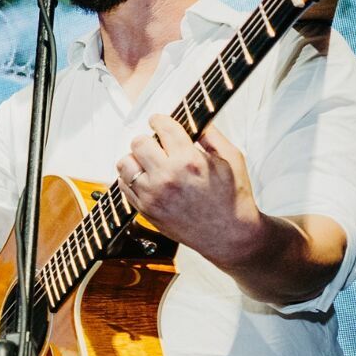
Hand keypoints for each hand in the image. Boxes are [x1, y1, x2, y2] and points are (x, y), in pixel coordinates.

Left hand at [116, 115, 260, 262]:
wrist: (228, 234)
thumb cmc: (232, 198)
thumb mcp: (232, 159)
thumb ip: (211, 136)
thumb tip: (196, 122)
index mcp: (189, 161)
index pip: (163, 128)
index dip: (159, 120)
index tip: (158, 121)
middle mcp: (166, 177)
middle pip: (138, 143)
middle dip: (147, 139)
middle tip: (156, 144)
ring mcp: (152, 195)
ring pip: (125, 164)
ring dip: (135, 159)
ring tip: (149, 162)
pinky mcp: (145, 210)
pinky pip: (124, 186)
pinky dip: (132, 178)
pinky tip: (146, 179)